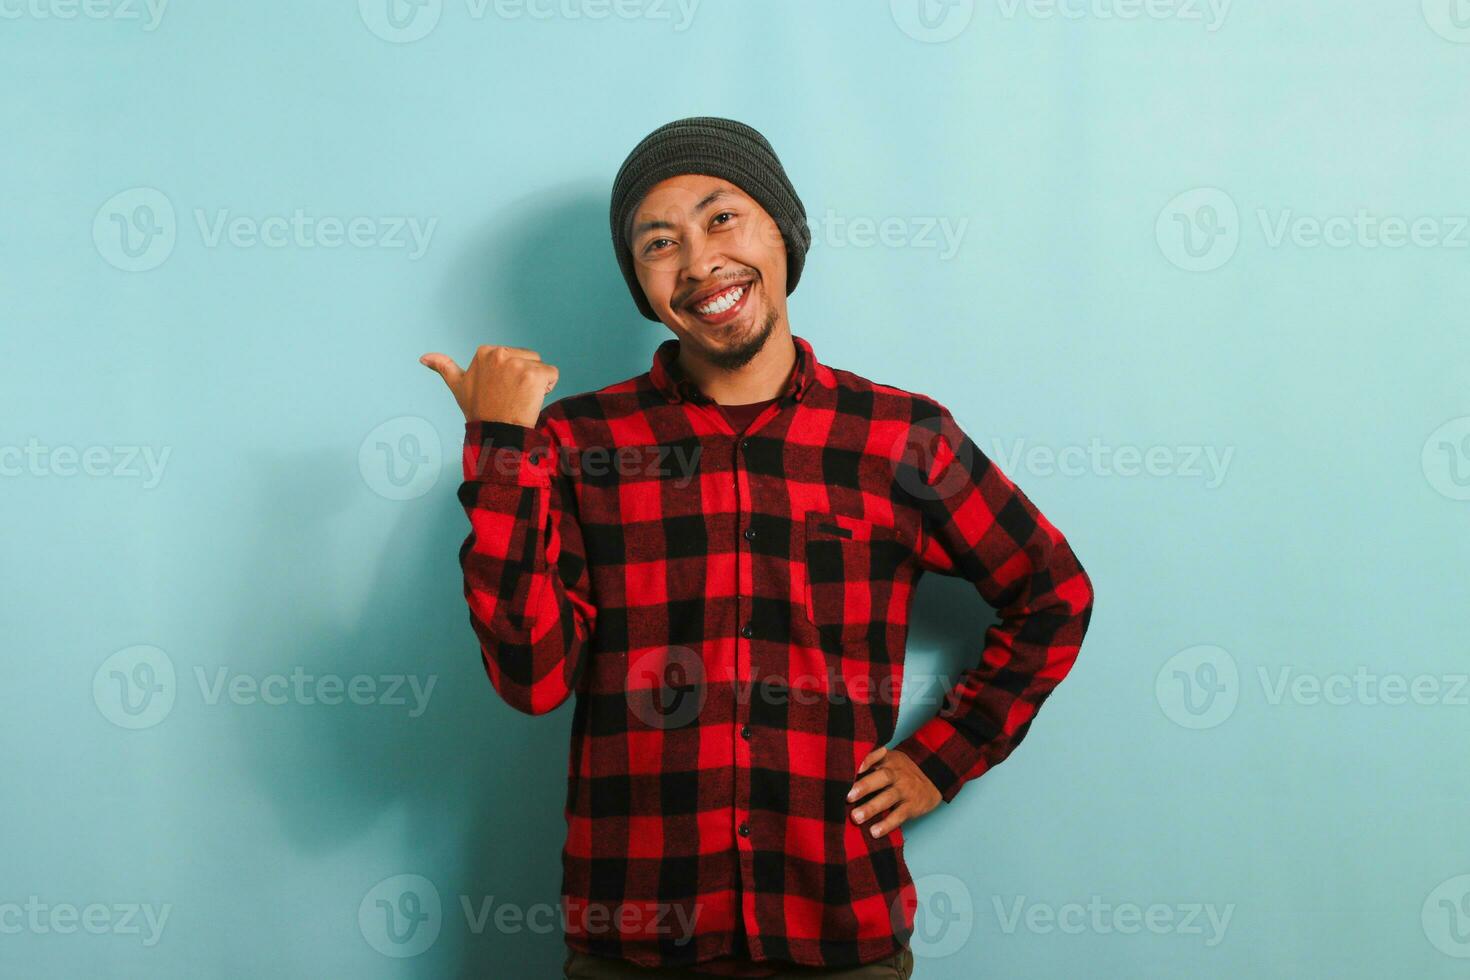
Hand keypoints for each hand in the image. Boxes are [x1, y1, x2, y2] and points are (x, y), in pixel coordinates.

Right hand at [419, 345, 558, 425]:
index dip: (512, 374)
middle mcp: (500, 354)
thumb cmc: (480, 410)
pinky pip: (553, 374)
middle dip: (525, 376)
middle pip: (530, 358)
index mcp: (485, 352)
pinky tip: (532, 399)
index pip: (514, 356)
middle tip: (511, 396)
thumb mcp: (458, 386)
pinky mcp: (534, 374)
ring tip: (520, 398)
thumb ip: (443, 367)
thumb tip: (423, 357)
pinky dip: (548, 387)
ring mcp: (517, 364)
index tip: (500, 390)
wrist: (496, 432)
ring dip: (537, 383)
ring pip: (541, 367)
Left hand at [847, 747, 940, 838]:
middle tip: (848, 797)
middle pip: (882, 777)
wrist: (933, 777)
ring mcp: (906, 790)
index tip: (855, 767)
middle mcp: (897, 774)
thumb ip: (870, 762)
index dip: (867, 760)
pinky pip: (899, 815)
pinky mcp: (912, 806)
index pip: (877, 757)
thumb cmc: (900, 770)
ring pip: (889, 798)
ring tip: (856, 817)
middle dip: (865, 786)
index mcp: (888, 760)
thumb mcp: (889, 760)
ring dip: (872, 808)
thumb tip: (840, 773)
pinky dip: (887, 824)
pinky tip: (874, 832)